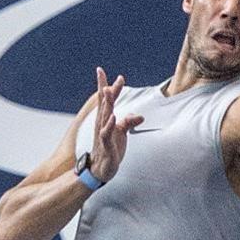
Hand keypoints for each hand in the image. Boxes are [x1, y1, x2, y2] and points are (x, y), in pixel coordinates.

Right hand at [89, 67, 143, 182]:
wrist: (101, 169)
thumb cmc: (110, 149)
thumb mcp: (122, 134)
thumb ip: (129, 122)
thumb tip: (140, 116)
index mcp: (105, 119)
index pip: (103, 99)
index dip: (102, 84)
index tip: (100, 70)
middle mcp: (102, 124)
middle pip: (105, 104)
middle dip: (109, 90)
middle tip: (115, 77)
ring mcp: (103, 134)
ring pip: (104, 115)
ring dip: (107, 103)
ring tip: (109, 90)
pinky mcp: (105, 145)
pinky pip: (106, 133)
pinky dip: (109, 124)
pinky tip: (113, 116)